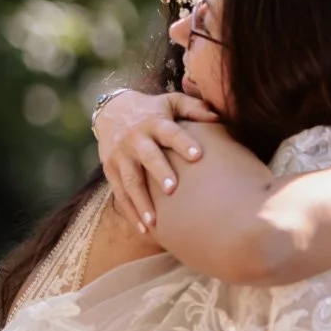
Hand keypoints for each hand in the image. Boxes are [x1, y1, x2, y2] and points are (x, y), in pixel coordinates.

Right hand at [94, 91, 217, 229]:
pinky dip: (131, 212)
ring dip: (141, 202)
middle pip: (147, 157)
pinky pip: (120, 194)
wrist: (112, 111)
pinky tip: (144, 229)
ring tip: (154, 222)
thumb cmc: (154, 110)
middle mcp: (135, 139)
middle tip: (172, 189)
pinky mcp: (110, 170)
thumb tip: (219, 116)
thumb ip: (194, 108)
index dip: (183, 143)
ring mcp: (120, 156)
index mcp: (154, 122)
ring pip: (130, 181)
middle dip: (159, 172)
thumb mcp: (172, 102)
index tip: (198, 156)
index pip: (170, 132)